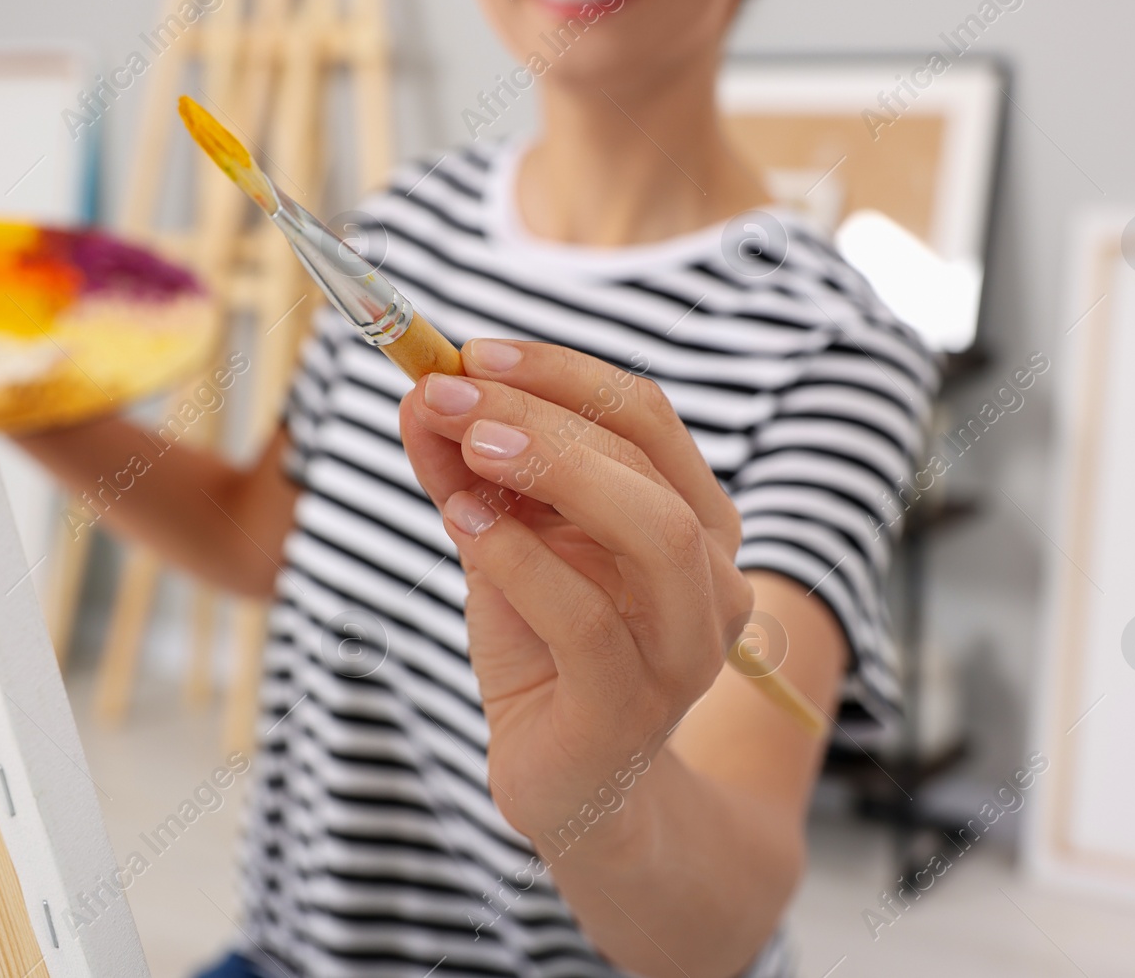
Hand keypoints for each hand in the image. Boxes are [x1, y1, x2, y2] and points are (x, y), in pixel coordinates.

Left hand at [397, 339, 753, 850]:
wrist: (571, 783)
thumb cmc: (544, 649)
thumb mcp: (504, 542)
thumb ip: (470, 473)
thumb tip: (422, 394)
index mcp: (693, 519)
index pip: (644, 414)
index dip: (560, 372)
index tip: (471, 351)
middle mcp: (712, 576)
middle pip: (646, 458)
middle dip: (542, 410)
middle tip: (448, 390)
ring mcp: (684, 647)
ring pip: (649, 529)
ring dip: (551, 468)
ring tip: (466, 445)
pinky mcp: (632, 708)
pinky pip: (587, 616)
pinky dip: (519, 557)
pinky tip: (463, 523)